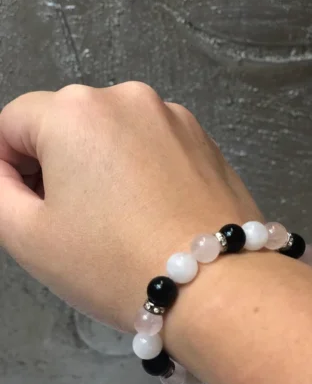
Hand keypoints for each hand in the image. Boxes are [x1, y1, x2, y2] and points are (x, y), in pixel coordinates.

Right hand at [0, 82, 262, 329]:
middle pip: (67, 124)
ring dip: (101, 167)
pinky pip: (155, 147)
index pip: (13, 123)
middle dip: (55, 165)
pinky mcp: (207, 142)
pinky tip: (154, 215)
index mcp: (76, 110)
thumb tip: (5, 170)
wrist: (217, 286)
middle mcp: (128, 97)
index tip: (25, 207)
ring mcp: (175, 117)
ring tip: (118, 222)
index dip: (6, 165)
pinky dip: (142, 171)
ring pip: (114, 135)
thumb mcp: (29, 236)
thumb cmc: (113, 264)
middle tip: (71, 222)